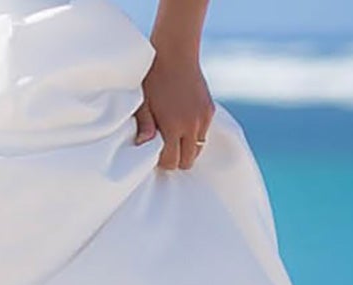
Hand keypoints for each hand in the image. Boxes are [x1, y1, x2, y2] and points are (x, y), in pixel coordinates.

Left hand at [134, 49, 213, 170]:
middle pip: (188, 160)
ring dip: (186, 148)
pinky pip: (204, 133)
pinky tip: (182, 124)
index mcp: (173, 126)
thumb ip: (144, 126)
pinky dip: (194, 134)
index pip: (172, 161)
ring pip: (198, 148)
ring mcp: (203, 118)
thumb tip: (143, 144)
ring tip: (173, 137)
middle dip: (176, 159)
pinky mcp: (210, 110)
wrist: (175, 53)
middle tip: (163, 149)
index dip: (162, 162)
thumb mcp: (142, 103)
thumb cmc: (152, 78)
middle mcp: (192, 125)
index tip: (154, 154)